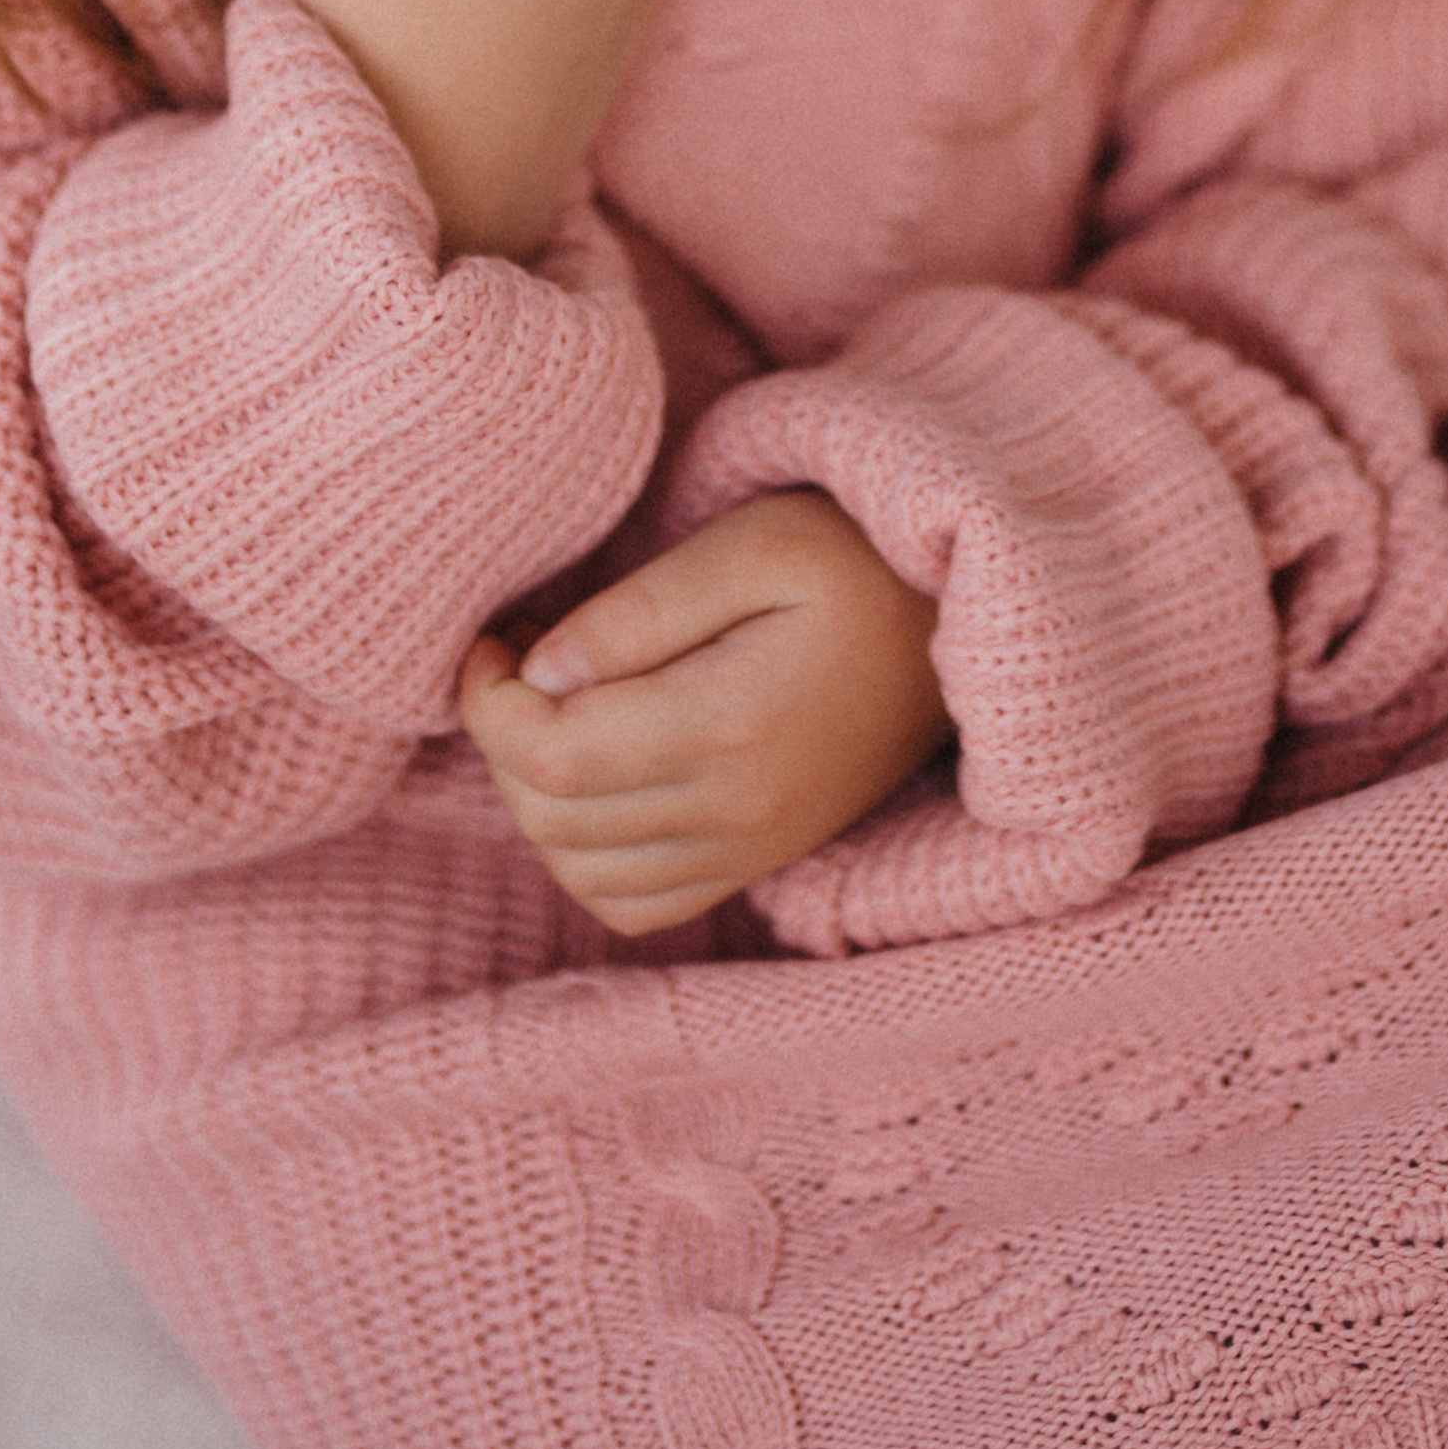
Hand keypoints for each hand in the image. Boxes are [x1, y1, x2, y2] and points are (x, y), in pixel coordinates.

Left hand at [458, 491, 952, 936]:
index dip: (489, 704)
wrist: (958, 626)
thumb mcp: (755, 543)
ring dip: (533, 802)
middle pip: (554, 819)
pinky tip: (589, 782)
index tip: (489, 640)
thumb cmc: (855, 561)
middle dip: (500, 743)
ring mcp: (750, 848)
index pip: (554, 755)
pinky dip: (584, 859)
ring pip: (582, 873)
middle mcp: (737, 810)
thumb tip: (542, 668)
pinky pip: (637, 905)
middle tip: (510, 662)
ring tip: (545, 715)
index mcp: (730, 725)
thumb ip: (642, 609)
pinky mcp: (759, 860)